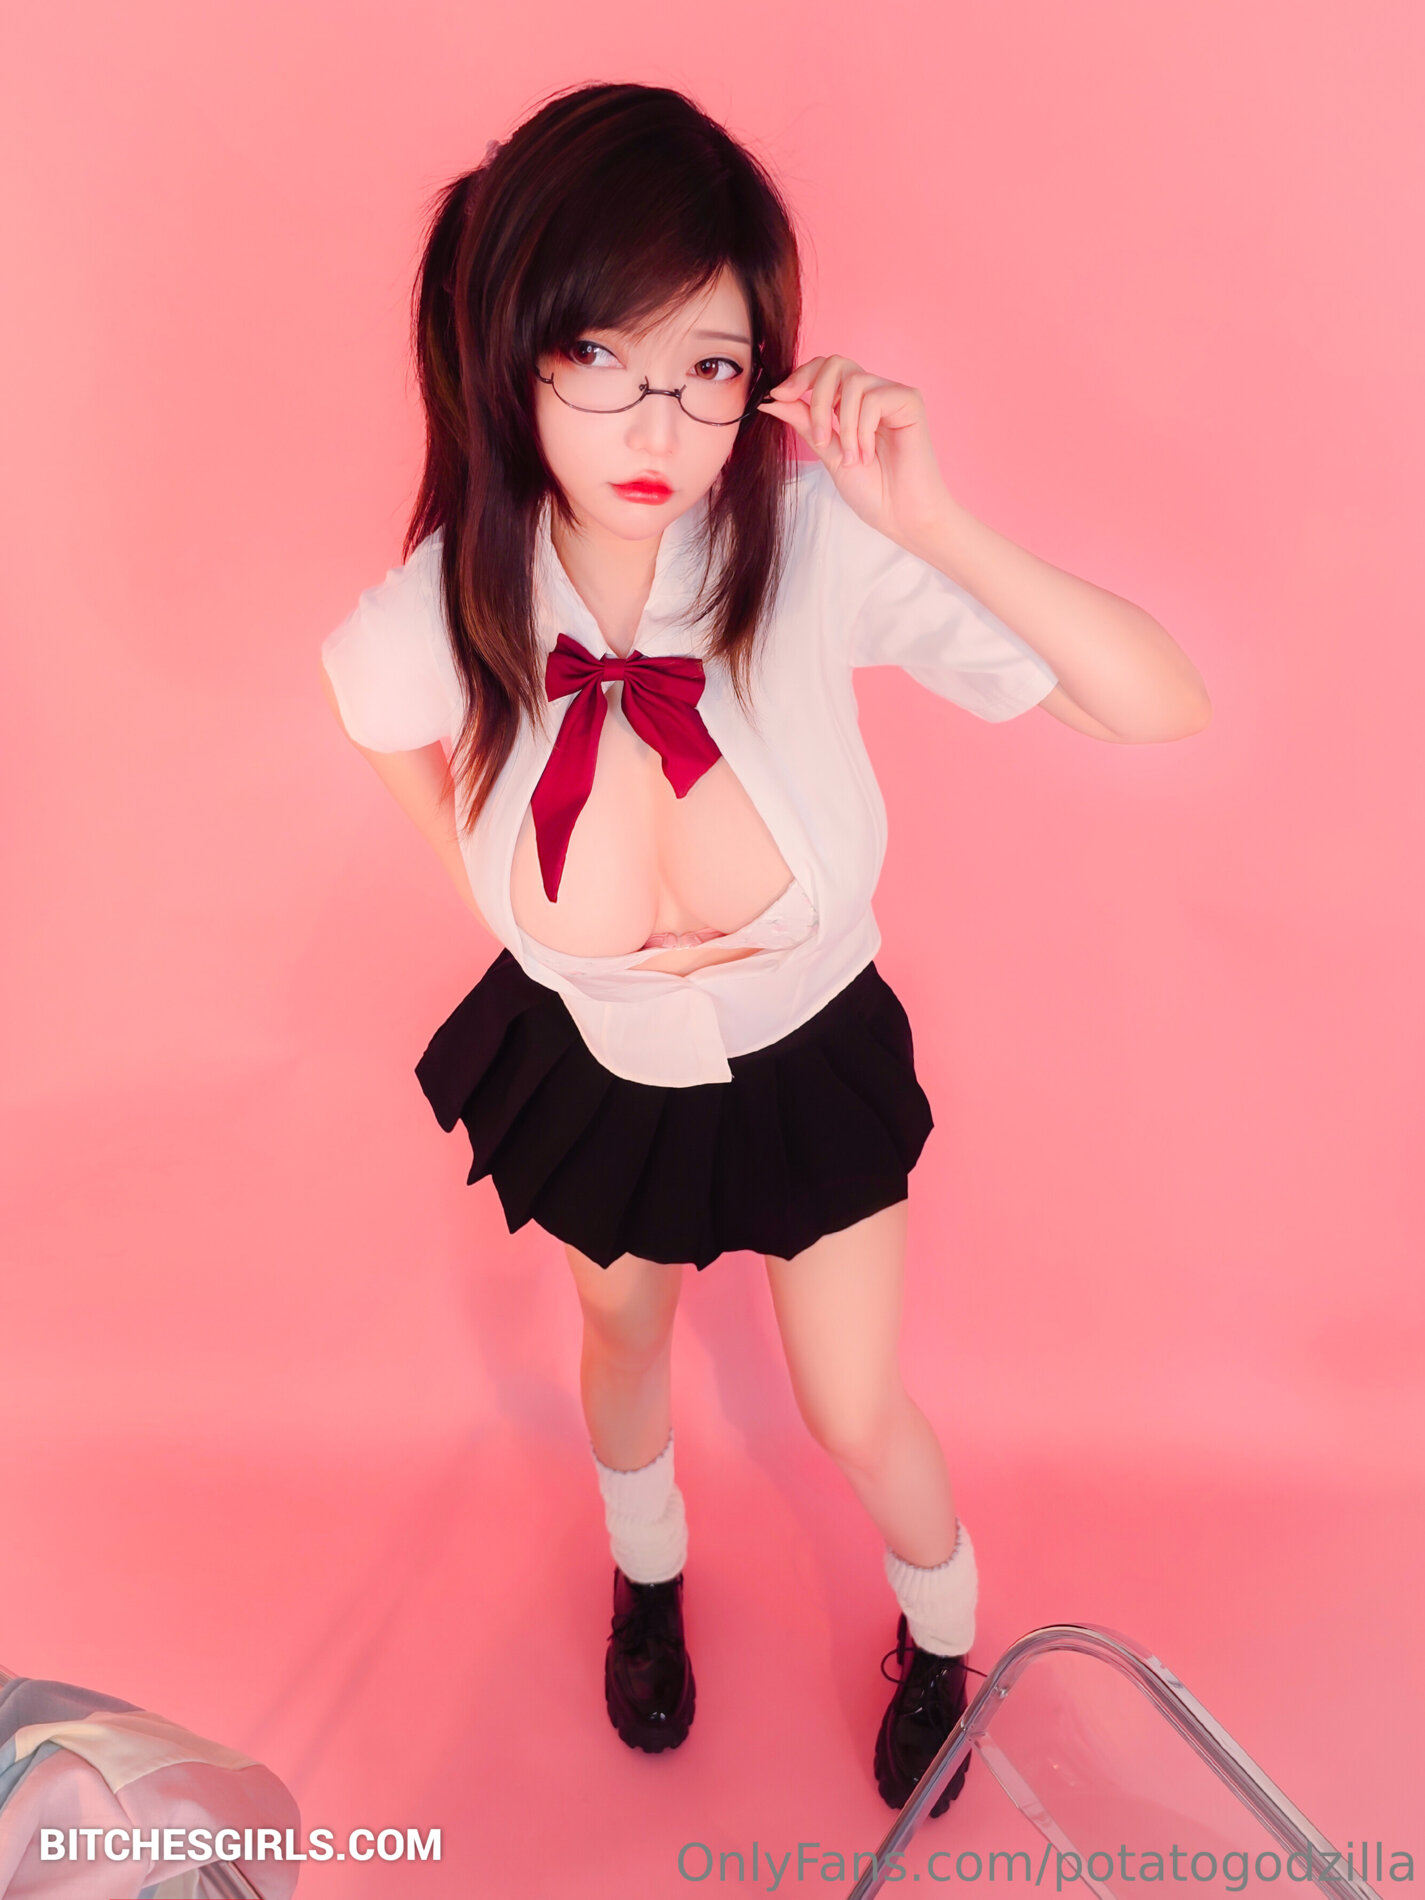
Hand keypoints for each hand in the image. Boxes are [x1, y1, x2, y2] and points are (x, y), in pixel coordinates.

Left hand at [759, 354, 952, 549]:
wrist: (901, 515)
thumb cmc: (871, 490)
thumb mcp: (827, 452)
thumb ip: (805, 423)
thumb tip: (772, 399)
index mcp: (851, 403)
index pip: (823, 369)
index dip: (800, 377)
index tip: (778, 396)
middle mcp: (872, 393)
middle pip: (835, 365)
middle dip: (819, 401)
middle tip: (821, 438)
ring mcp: (892, 394)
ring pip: (853, 382)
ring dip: (845, 426)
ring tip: (852, 458)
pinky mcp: (910, 400)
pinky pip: (874, 398)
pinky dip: (864, 430)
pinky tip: (869, 454)